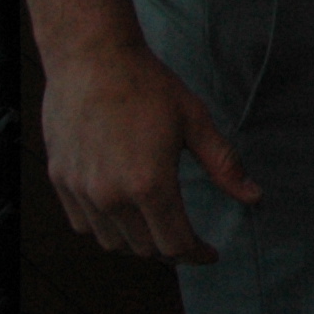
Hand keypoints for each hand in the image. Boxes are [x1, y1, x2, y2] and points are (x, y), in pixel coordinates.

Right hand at [38, 40, 258, 263]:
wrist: (92, 58)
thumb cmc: (148, 86)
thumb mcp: (195, 121)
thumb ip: (224, 165)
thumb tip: (254, 196)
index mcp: (149, 185)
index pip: (175, 245)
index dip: (196, 255)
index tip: (209, 254)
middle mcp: (111, 196)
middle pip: (145, 249)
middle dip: (170, 248)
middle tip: (186, 235)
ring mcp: (80, 191)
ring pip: (112, 242)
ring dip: (136, 241)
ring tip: (154, 224)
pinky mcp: (59, 181)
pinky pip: (83, 224)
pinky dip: (105, 227)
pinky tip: (120, 210)